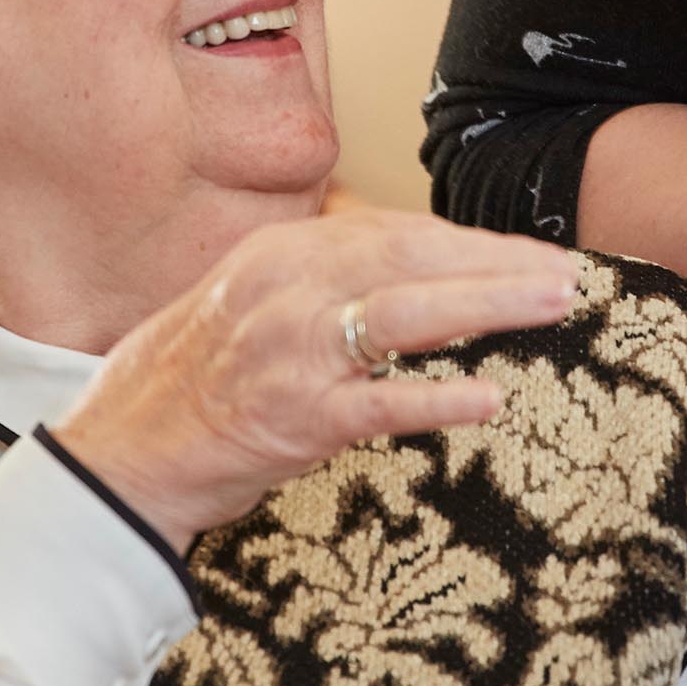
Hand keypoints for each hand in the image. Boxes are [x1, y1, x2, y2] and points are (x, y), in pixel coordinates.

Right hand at [55, 212, 576, 548]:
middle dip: (498, 263)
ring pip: (407, 314)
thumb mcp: (253, 301)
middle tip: (567, 273)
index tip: (529, 253)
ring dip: (489, 305)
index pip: (396, 231)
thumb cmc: (193, 380)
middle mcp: (287, 288)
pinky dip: (436, 399)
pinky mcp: (292, 419)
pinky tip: (487, 399)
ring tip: (552, 306)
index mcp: (282, 252)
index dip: (471, 241)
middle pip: (413, 258)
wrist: (118, 453)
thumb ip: (323, 276)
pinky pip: (379, 405)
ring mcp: (291, 353)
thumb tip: (405, 262)